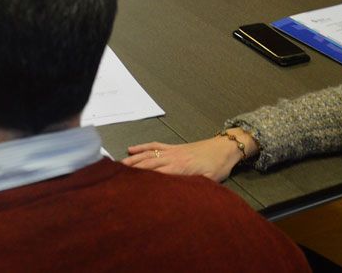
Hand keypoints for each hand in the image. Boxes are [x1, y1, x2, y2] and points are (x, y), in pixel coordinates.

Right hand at [123, 131, 255, 181]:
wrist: (225, 148)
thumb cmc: (218, 166)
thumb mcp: (208, 181)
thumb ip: (192, 187)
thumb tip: (178, 196)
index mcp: (179, 168)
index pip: (155, 175)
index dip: (142, 181)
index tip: (129, 188)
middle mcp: (171, 158)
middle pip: (146, 165)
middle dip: (131, 172)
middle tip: (116, 179)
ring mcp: (171, 151)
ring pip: (147, 155)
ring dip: (132, 160)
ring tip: (117, 167)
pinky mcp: (173, 147)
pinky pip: (154, 146)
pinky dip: (142, 147)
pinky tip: (131, 149)